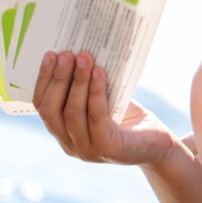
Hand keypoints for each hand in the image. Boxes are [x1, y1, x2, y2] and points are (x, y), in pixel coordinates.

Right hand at [33, 50, 177, 165]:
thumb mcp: (105, 99)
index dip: (44, 80)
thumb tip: (80, 52)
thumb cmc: (130, 119)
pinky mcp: (108, 150)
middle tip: (66, 54)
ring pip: (73, 113)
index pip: (42, 107)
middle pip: (52, 110)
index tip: (50, 55)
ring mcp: (87, 150)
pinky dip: (96, 93)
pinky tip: (99, 74)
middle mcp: (70, 145)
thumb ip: (88, 86)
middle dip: (58, 79)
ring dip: (77, 82)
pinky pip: (96, 118)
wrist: (159, 144)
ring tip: (84, 58)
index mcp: (63, 132)